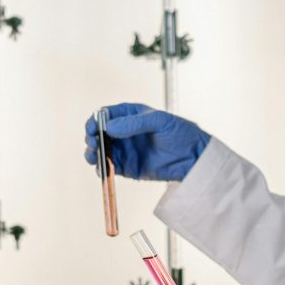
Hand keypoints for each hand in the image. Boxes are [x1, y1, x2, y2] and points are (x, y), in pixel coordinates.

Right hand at [84, 103, 210, 180]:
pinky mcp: (128, 167)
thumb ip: (134, 123)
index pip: (106, 115)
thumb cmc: (180, 133)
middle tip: (93, 143)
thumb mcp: (159, 121)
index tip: (92, 128)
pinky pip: (109, 168)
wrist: (193, 157)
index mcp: (130, 115)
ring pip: (101, 151)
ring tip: (93, 156)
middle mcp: (124, 132)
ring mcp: (125, 150)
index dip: (95, 121)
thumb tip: (109, 127)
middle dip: (92, 138)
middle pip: (99, 133)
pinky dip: (102, 169)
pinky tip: (102, 169)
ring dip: (93, 153)